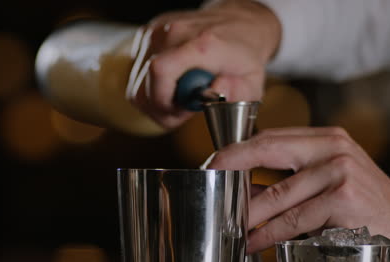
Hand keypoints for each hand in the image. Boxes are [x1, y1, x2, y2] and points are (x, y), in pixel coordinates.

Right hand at [127, 1, 280, 128]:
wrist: (238, 22)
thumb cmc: (243, 56)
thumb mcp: (252, 83)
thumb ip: (238, 93)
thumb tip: (215, 92)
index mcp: (202, 44)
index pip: (160, 72)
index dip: (164, 103)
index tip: (183, 111)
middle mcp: (174, 33)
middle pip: (142, 87)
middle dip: (160, 108)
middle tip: (183, 108)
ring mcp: (157, 32)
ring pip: (136, 84)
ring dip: (156, 99)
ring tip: (180, 95)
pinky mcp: (147, 35)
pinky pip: (137, 73)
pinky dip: (152, 86)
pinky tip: (172, 82)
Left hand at [207, 126, 389, 252]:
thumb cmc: (361, 203)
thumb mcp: (326, 180)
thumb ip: (289, 179)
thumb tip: (245, 187)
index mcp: (325, 139)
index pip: (271, 137)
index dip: (238, 149)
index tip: (215, 160)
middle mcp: (332, 148)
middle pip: (268, 150)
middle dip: (233, 164)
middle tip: (210, 177)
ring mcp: (339, 171)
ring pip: (278, 194)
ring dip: (248, 212)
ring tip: (230, 221)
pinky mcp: (343, 198)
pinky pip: (294, 219)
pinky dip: (269, 233)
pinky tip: (255, 241)